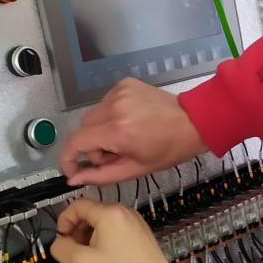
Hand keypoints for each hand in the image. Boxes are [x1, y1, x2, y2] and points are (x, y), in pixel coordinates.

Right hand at [51, 199, 197, 262]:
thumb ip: (61, 248)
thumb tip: (60, 242)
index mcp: (109, 213)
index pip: (78, 205)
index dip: (64, 220)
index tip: (62, 239)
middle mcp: (124, 211)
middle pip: (91, 213)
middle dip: (77, 230)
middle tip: (74, 251)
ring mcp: (136, 222)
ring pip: (104, 223)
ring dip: (90, 236)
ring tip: (89, 258)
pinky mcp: (142, 234)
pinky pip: (116, 230)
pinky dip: (105, 240)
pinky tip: (106, 260)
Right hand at [59, 79, 206, 185]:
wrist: (194, 122)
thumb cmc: (169, 149)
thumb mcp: (135, 169)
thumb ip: (101, 175)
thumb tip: (73, 179)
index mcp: (118, 130)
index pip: (75, 142)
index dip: (68, 158)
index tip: (72, 169)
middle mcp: (115, 107)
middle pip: (83, 128)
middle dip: (92, 145)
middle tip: (115, 154)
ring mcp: (119, 92)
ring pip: (93, 115)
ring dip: (101, 129)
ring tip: (125, 137)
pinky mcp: (125, 84)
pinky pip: (105, 102)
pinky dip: (111, 114)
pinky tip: (131, 120)